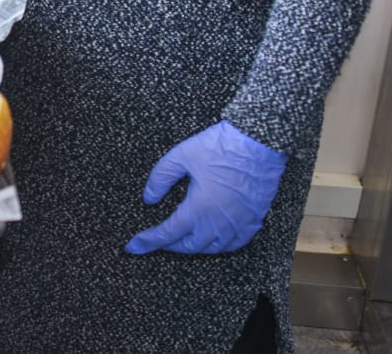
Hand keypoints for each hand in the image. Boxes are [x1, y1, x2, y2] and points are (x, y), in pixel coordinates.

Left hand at [125, 120, 286, 254]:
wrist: (257, 144)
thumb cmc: (219, 148)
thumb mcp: (180, 156)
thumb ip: (160, 178)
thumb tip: (148, 198)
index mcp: (199, 209)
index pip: (168, 233)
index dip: (149, 241)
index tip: (134, 246)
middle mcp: (219, 223)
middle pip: (189, 246)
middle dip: (170, 245)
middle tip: (156, 240)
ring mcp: (239, 224)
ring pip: (212, 248)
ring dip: (194, 247)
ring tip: (180, 240)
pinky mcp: (254, 220)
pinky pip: (236, 244)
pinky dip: (219, 245)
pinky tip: (212, 239)